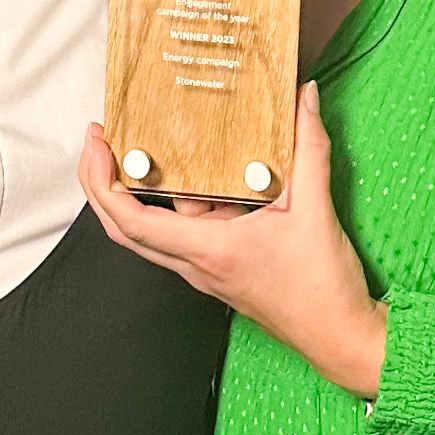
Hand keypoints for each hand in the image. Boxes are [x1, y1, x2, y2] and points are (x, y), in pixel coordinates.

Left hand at [79, 81, 387, 397]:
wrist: (338, 336)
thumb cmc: (321, 287)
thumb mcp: (315, 207)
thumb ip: (308, 147)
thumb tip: (304, 98)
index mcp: (208, 250)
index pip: (132, 221)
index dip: (102, 182)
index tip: (97, 144)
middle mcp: (197, 263)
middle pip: (127, 227)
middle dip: (103, 182)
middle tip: (102, 138)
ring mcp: (206, 268)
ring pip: (156, 229)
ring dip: (142, 191)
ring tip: (145, 143)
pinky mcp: (220, 267)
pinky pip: (186, 232)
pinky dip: (181, 201)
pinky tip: (199, 172)